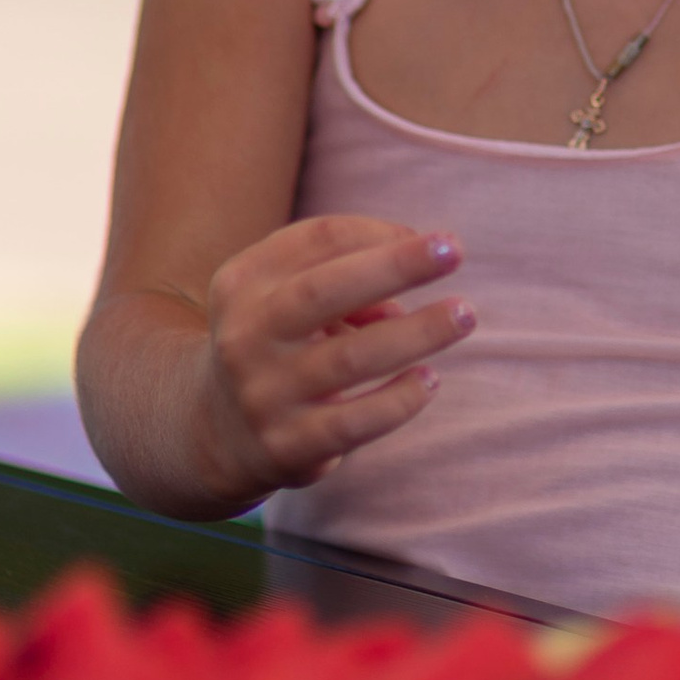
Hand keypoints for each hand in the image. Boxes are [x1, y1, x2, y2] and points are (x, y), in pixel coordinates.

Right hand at [189, 215, 471, 505]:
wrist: (217, 430)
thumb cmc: (278, 341)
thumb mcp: (287, 297)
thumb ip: (342, 279)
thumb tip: (403, 293)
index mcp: (243, 282)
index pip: (318, 239)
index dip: (379, 233)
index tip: (432, 241)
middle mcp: (245, 335)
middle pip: (323, 290)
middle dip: (395, 265)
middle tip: (454, 250)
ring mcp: (264, 394)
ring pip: (351, 357)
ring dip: (417, 332)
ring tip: (463, 314)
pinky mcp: (287, 446)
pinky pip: (356, 422)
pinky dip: (401, 399)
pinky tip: (430, 381)